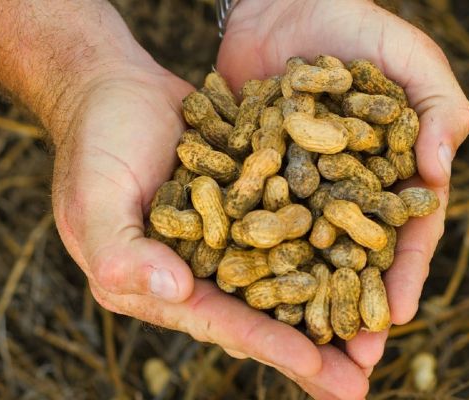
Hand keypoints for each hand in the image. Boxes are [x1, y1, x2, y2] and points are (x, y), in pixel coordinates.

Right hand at [50, 61, 366, 394]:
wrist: (114, 88)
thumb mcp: (94, 199)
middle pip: (262, 316)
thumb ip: (123, 251)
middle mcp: (200, 272)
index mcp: (158, 285)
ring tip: (374, 341)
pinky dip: (327, 248)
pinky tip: (367, 264)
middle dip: (310, 353)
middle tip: (359, 384)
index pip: (220, 322)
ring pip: (286, 281)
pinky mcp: (252, 203)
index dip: (267, 344)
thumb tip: (178, 293)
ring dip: (329, 310)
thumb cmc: (94, 144)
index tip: (316, 365)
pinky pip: (294, 230)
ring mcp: (230, 238)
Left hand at [218, 0, 468, 396]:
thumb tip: (440, 171)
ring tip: (303, 350)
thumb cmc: (356, 25)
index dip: (406, 273)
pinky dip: (254, 260)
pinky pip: (256, 225)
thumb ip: (438, 108)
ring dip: (306, 302)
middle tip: (355, 361)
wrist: (282, 1)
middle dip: (356, 308)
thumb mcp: (410, 58)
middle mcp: (347, 191)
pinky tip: (247, 296)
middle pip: (355, 259)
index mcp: (393, 173)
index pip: (408, 233)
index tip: (400, 315)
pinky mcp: (256, 180)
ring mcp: (300, 190)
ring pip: (304, 255)